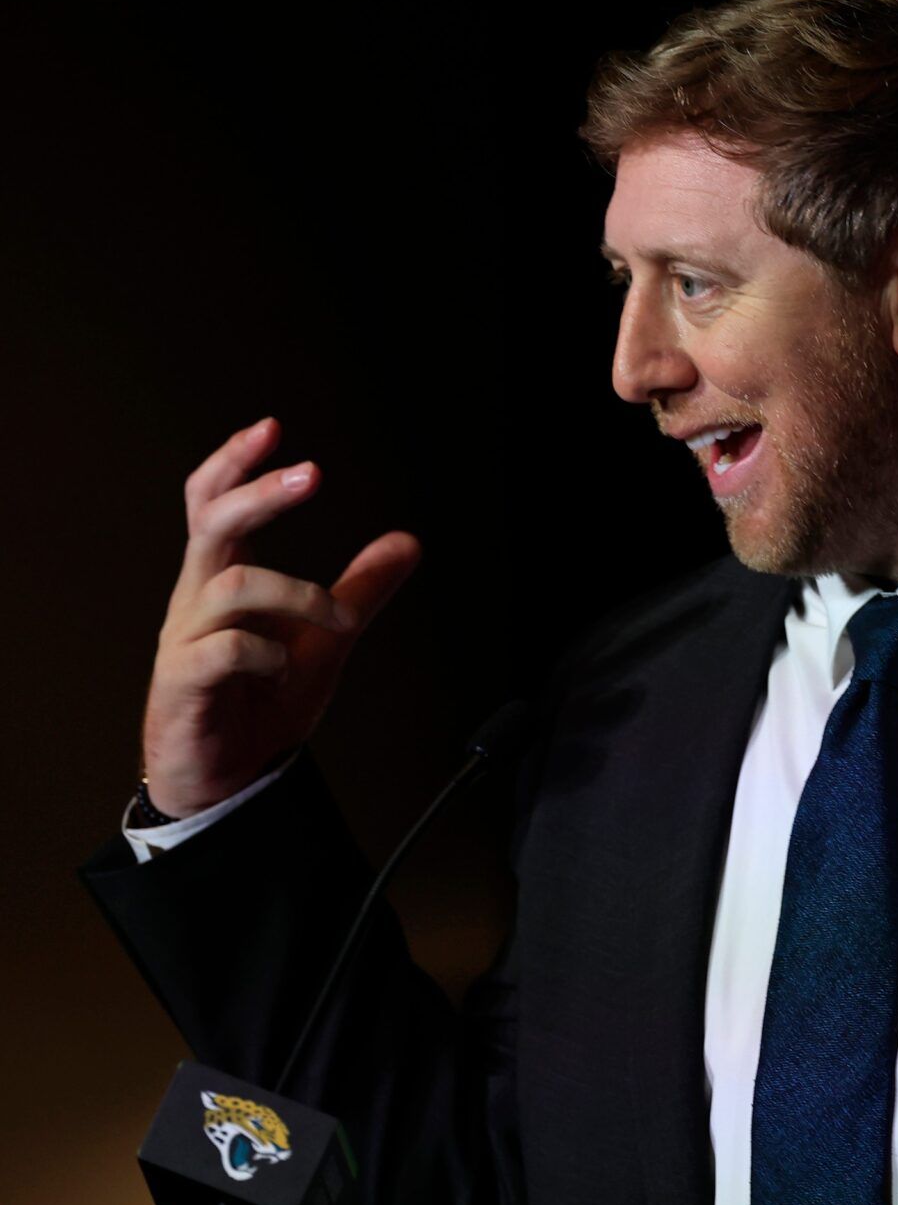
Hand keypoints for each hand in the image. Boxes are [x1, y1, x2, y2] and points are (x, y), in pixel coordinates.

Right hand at [140, 416, 422, 816]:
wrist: (226, 777)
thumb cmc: (259, 700)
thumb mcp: (326, 637)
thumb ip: (361, 588)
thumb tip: (406, 542)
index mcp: (222, 581)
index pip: (211, 505)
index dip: (234, 463)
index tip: (270, 428)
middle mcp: (197, 601)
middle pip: (212, 525)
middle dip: (260, 495)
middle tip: (312, 474)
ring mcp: (185, 641)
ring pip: (232, 585)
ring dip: (297, 592)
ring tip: (336, 617)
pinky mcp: (184, 684)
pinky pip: (221, 650)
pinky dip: (266, 653)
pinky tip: (288, 668)